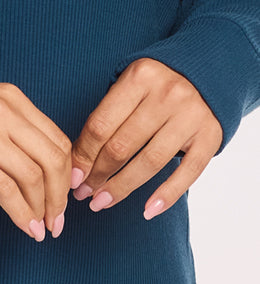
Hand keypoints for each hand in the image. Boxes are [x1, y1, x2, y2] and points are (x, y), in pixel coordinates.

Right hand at [0, 82, 71, 240]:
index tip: (67, 195)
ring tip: (44, 227)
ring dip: (43, 209)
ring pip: (33, 177)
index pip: (56, 138)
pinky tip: (28, 228)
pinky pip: (7, 191)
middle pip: (52, 158)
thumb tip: (51, 177)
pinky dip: (23, 214)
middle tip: (59, 219)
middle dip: (60, 195)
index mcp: (10, 97)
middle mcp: (1, 110)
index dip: (67, 172)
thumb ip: (16, 134)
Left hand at [69, 58, 223, 218]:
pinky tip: (147, 210)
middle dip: (98, 175)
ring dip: (122, 187)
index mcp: (139, 77)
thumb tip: (78, 162)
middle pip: (122, 146)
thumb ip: (108, 114)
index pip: (101, 125)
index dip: (83, 156)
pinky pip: (187, 173)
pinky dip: (167, 195)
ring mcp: (191, 116)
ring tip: (102, 202)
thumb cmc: (155, 85)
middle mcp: (167, 95)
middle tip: (84, 193)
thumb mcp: (130, 84)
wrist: (205, 73)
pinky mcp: (211, 136)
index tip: (72, 177)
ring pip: (150, 162)